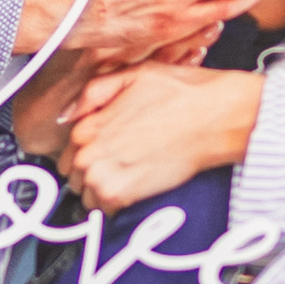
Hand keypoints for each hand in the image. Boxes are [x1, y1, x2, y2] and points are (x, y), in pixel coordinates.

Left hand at [61, 65, 266, 214]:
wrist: (216, 117)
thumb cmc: (183, 94)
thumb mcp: (133, 74)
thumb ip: (94, 92)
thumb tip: (69, 113)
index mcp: (88, 123)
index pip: (68, 149)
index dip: (85, 150)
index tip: (102, 151)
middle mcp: (89, 152)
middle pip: (73, 175)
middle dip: (90, 171)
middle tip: (117, 164)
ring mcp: (103, 176)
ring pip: (86, 195)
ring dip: (101, 189)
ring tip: (127, 177)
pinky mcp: (122, 195)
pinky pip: (104, 209)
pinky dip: (115, 205)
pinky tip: (134, 188)